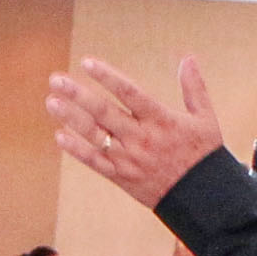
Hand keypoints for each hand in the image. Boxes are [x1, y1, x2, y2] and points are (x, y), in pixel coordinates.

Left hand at [48, 57, 227, 211]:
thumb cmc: (203, 154)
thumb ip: (194, 88)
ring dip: (71, 117)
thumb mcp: (205, 119)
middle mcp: (142, 137)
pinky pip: (95, 162)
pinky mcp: (121, 176)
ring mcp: (129, 158)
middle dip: (78, 95)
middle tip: (55, 79)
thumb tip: (189, 58)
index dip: (107, 76)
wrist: (203, 197)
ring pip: (95, 135)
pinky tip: (59, 135)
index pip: (129, 92)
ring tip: (51, 101)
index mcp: (162, 120)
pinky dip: (76, 150)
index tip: (86, 62)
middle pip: (104, 112)